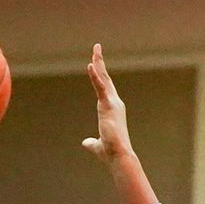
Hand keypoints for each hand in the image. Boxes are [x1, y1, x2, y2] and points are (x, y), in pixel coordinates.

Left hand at [82, 44, 133, 164]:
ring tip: (95, 49)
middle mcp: (114, 103)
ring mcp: (112, 103)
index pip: (104, 87)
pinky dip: (95, 76)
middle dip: (100, 62)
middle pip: (105, 78)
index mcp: (111, 109)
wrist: (118, 155)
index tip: (95, 62)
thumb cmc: (111, 152)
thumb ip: (92, 142)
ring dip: (99, 63)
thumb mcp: (97, 145)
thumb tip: (86, 143)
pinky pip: (100, 87)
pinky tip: (90, 65)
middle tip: (96, 48)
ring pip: (104, 79)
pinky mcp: (108, 105)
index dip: (100, 74)